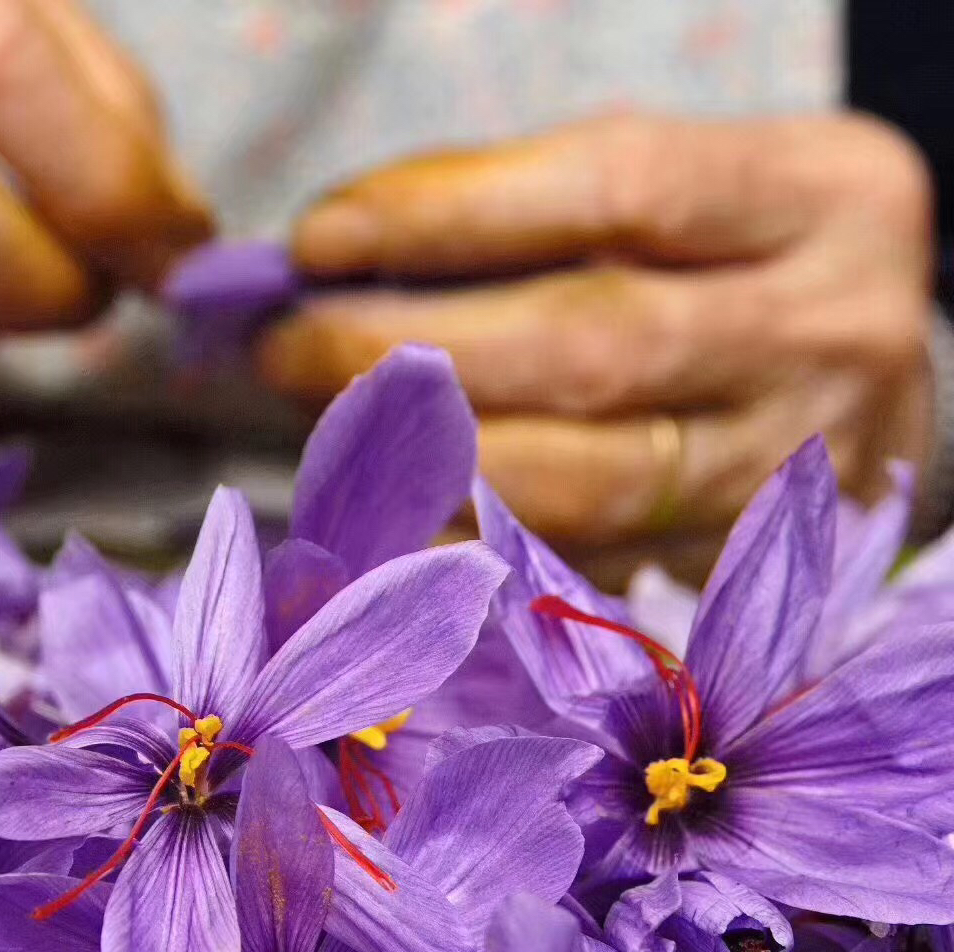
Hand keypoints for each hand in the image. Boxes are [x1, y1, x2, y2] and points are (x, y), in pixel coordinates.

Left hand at [264, 113, 932, 578]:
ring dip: (422, 461)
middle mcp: (831, 334)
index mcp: (817, 197)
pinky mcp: (743, 561)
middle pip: (589, 344)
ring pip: (585, 478)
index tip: (317, 239)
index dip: (445, 217)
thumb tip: (330, 259)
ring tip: (325, 428)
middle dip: (408, 350)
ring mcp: (794, 466)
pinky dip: (467, 541)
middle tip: (290, 349)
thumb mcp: (662, 192)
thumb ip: (517, 211)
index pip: (610, 191)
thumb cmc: (724, 259)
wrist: (857, 376)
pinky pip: (580, 563)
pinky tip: (389, 515)